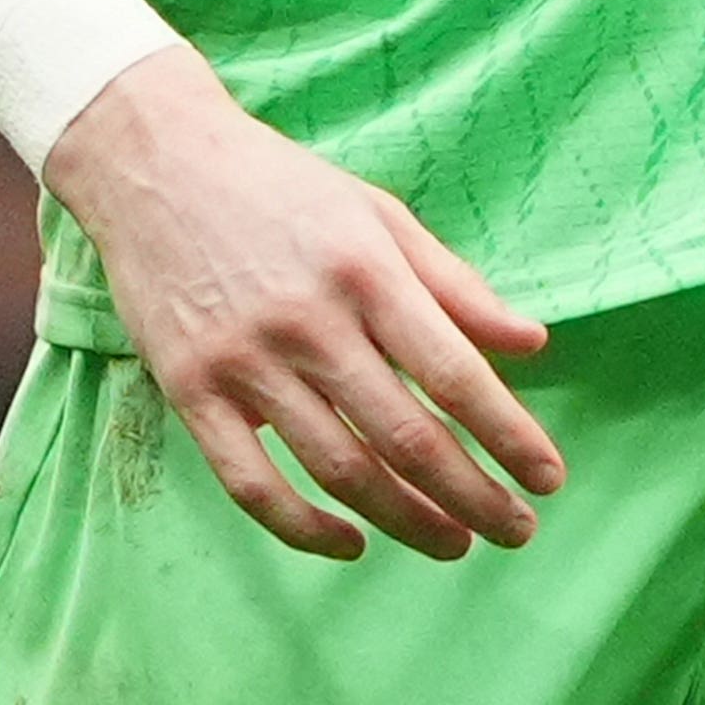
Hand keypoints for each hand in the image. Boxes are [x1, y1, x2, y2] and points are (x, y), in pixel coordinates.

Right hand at [38, 48, 562, 562]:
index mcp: (366, 269)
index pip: (453, 373)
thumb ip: (455, 284)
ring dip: (406, 521)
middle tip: (517, 531)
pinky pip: (252, 485)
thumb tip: (532, 345)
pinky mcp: (190, 391)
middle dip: (473, 496)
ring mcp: (245, 361)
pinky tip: (352, 542)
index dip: (509, 435)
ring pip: (338, 470)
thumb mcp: (378, 214)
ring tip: (454, 542)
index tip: (548, 478)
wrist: (156, 162)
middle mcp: (309, 319)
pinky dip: (305, 530)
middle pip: (404, 436)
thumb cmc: (280, 187)